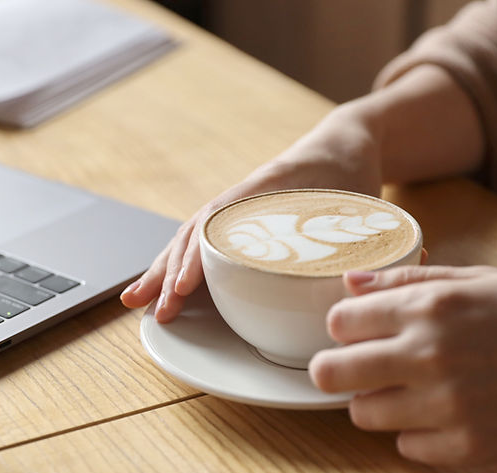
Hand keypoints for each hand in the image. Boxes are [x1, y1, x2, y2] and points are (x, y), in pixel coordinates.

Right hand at [120, 104, 383, 321]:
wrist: (345, 140)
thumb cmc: (350, 168)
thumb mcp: (360, 199)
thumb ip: (359, 236)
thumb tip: (357, 285)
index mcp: (264, 188)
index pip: (218, 224)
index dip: (198, 258)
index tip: (182, 288)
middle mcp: (241, 199)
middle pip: (192, 234)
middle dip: (167, 273)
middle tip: (154, 309)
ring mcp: (235, 209)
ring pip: (188, 239)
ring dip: (162, 271)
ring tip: (136, 301)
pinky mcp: (238, 220)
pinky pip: (200, 243)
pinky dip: (178, 265)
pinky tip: (165, 287)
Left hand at [308, 266, 496, 465]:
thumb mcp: (482, 279)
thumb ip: (409, 280)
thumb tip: (349, 283)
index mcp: (431, 306)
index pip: (338, 322)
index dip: (344, 329)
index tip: (358, 333)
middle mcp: (430, 355)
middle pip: (331, 373)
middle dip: (337, 371)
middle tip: (358, 371)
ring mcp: (449, 406)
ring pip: (363, 415)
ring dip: (379, 403)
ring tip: (415, 391)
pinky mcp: (470, 448)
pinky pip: (408, 448)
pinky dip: (420, 435)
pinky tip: (451, 416)